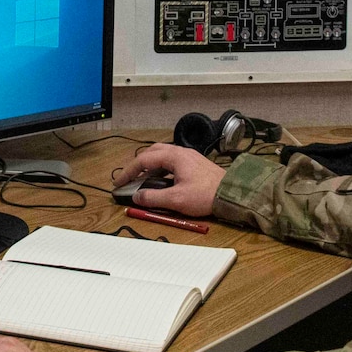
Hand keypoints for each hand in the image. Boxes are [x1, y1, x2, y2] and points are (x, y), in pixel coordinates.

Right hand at [112, 142, 226, 217]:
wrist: (232, 194)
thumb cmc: (206, 195)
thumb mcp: (176, 200)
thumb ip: (153, 198)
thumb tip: (137, 196)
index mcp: (174, 157)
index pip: (143, 160)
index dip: (128, 171)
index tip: (118, 182)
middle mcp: (181, 152)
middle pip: (152, 152)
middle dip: (138, 164)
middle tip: (129, 177)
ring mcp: (189, 157)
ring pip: (163, 156)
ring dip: (150, 166)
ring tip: (142, 179)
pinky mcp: (195, 164)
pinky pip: (172, 162)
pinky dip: (161, 169)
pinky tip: (162, 181)